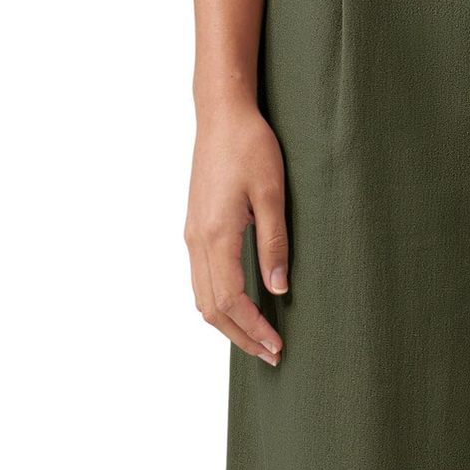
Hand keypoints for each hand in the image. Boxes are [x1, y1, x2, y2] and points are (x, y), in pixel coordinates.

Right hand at [184, 102, 288, 363]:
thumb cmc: (250, 146)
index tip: (277, 346)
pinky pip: (201, 279)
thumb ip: (274, 243)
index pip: (230, 299)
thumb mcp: (273, 193)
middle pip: (211, 308)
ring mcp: (192, 235)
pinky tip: (241, 308)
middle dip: (241, 336)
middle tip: (272, 354)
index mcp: (216, 234)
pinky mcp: (195, 228)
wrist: (221, 114)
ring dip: (228, 324)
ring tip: (258, 339)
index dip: (253, 328)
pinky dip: (219, 304)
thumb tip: (278, 290)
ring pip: (202, 297)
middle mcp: (197, 239)